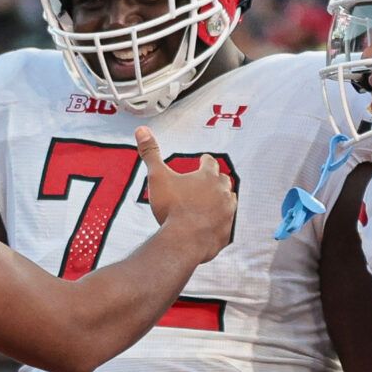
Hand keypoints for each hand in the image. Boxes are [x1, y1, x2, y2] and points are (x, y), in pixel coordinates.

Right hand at [139, 127, 234, 262]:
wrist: (184, 241)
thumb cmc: (171, 208)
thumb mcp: (157, 178)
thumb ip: (151, 153)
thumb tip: (141, 130)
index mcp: (207, 177)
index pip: (210, 162)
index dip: (205, 160)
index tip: (203, 159)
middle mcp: (222, 192)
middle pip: (224, 180)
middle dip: (217, 179)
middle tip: (210, 180)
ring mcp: (228, 212)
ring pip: (230, 201)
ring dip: (223, 199)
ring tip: (215, 201)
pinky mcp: (227, 232)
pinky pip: (227, 224)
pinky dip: (221, 222)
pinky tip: (214, 225)